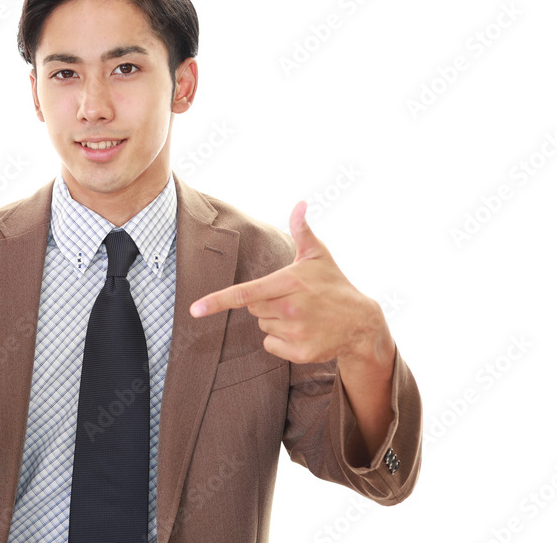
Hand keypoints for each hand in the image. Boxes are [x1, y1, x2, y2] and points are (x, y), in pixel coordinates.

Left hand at [189, 201, 391, 365]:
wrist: (361, 323)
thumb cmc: (333, 284)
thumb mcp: (318, 255)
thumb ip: (302, 229)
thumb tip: (299, 203)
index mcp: (289, 283)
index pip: (245, 294)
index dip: (217, 301)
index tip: (194, 310)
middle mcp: (290, 309)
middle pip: (253, 308)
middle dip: (265, 302)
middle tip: (291, 298)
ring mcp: (295, 333)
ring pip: (262, 326)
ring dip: (274, 321)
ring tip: (301, 315)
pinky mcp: (300, 353)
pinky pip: (271, 345)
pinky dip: (281, 341)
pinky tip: (303, 332)